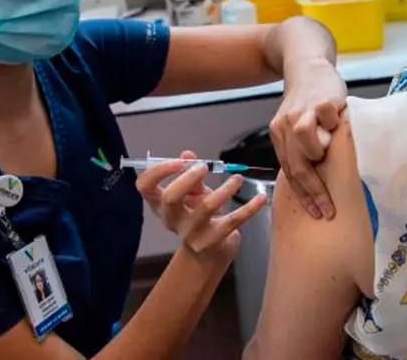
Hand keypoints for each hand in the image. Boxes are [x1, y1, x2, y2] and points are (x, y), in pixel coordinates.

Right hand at [135, 151, 266, 258]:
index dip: (158, 170)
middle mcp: (172, 220)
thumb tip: (188, 154)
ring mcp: (192, 233)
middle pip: (170, 197)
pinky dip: (250, 207)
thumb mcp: (192, 195)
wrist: (210, 253)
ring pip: (206, 207)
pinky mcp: (214, 241)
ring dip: (224, 189)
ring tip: (237, 179)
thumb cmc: (199, 216)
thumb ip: (190, 174)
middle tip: (203, 168)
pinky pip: (234, 220)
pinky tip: (261, 197)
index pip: (145, 186)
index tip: (179, 161)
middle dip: (188, 178)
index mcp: (161, 205)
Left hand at [269, 59, 346, 219]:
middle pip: (298, 166)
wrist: (308, 66)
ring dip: (320, 150)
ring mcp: (302, 112)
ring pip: (306, 142)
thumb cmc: (308, 102)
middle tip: (329, 209)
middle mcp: (285, 126)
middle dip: (314, 191)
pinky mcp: (320, 100)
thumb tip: (310, 185)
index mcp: (278, 135)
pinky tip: (338, 122)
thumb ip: (300, 149)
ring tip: (331, 147)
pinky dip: (334, 124)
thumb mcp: (296, 126)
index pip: (290, 173)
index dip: (304, 196)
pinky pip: (327, 119)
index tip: (317, 213)